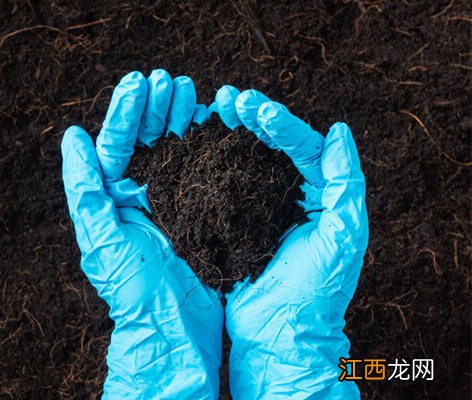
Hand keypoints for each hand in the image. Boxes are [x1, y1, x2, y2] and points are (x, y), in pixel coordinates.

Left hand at [62, 70, 221, 398]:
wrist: (178, 331)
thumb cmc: (135, 292)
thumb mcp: (103, 241)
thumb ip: (86, 191)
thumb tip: (71, 138)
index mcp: (113, 200)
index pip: (116, 145)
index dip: (125, 112)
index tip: (137, 81)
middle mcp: (141, 196)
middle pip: (146, 140)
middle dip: (156, 107)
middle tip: (169, 79)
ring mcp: (174, 202)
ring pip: (176, 149)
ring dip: (182, 118)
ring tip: (191, 90)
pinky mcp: (203, 212)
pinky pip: (204, 170)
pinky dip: (209, 144)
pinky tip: (215, 120)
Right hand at [215, 87, 368, 398]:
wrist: (278, 336)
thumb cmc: (318, 291)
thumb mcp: (343, 235)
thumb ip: (344, 183)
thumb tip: (340, 131)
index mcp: (319, 196)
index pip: (302, 147)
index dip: (280, 123)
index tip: (255, 108)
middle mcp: (289, 196)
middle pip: (270, 146)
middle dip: (250, 118)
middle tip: (228, 97)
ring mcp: (257, 209)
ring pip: (243, 160)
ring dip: (228, 133)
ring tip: (211, 107)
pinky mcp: (231, 224)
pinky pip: (221, 187)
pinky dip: (209, 163)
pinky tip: (195, 143)